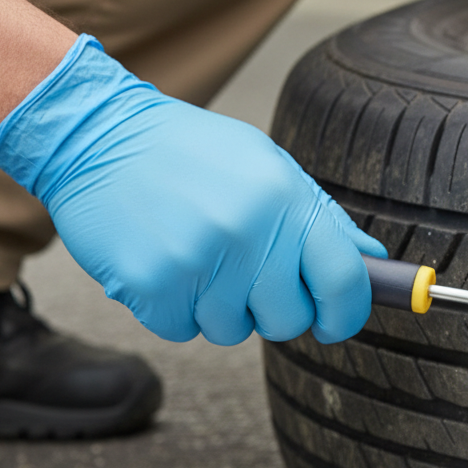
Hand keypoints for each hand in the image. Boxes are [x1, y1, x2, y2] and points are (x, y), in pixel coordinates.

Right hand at [0, 35, 385, 344]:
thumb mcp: (268, 167)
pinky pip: (182, 330)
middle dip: (274, 310)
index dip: (347, 314)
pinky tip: (165, 265)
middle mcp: (247, 234)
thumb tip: (373, 261)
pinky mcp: (151, 286)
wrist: (95, 136)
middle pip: (289, 321)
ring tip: (198, 258)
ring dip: (220, 309)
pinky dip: (175, 309)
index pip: (345, 282)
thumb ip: (321, 219)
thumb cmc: (191, 153)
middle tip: (246, 275)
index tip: (336, 322)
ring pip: (234, 331)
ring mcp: (198, 263)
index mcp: (285, 201)